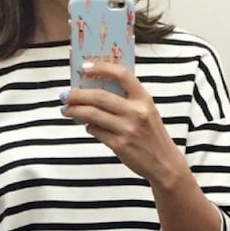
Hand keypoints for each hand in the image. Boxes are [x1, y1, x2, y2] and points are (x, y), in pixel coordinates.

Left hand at [61, 62, 185, 184]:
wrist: (164, 163)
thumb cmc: (152, 135)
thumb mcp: (147, 111)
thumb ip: (128, 99)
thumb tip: (95, 89)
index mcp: (144, 99)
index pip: (122, 74)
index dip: (102, 68)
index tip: (85, 67)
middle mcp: (136, 112)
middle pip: (99, 96)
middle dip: (77, 94)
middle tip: (65, 94)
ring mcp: (127, 129)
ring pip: (92, 115)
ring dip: (75, 111)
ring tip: (66, 109)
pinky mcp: (120, 145)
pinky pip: (96, 131)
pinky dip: (88, 127)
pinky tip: (86, 125)